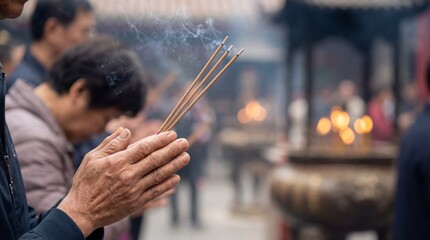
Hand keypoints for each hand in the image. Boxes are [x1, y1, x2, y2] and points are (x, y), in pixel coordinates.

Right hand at [57, 128, 188, 236]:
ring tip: (186, 156)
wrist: (82, 212)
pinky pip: (155, 191)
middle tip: (185, 142)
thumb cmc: (86, 183)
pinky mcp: (136, 202)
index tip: (172, 134)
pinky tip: (176, 177)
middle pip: (155, 160)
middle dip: (172, 150)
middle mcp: (128, 175)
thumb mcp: (92, 159)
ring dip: (174, 165)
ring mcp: (134, 190)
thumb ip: (111, 144)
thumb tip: (126, 130)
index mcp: (118, 162)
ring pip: (159, 175)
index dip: (160, 140)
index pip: (144, 148)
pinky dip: (167, 184)